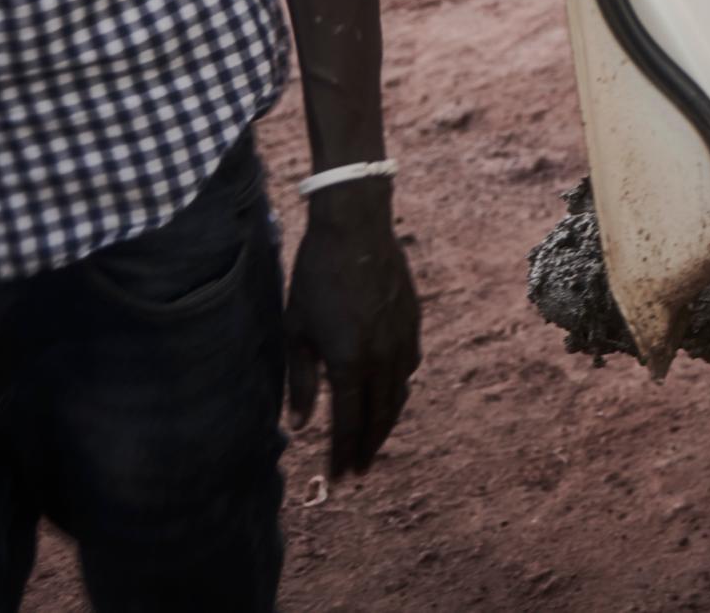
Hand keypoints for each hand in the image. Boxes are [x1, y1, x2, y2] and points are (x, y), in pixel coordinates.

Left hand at [284, 185, 421, 475]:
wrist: (357, 229)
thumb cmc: (317, 277)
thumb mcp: (296, 329)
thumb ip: (300, 380)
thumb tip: (300, 424)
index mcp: (350, 363)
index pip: (349, 423)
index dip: (344, 455)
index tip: (340, 480)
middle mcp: (382, 358)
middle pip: (379, 416)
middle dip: (368, 448)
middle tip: (359, 472)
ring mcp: (402, 340)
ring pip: (399, 395)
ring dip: (386, 423)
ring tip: (374, 441)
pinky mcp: (413, 322)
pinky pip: (409, 367)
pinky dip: (399, 388)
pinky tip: (392, 392)